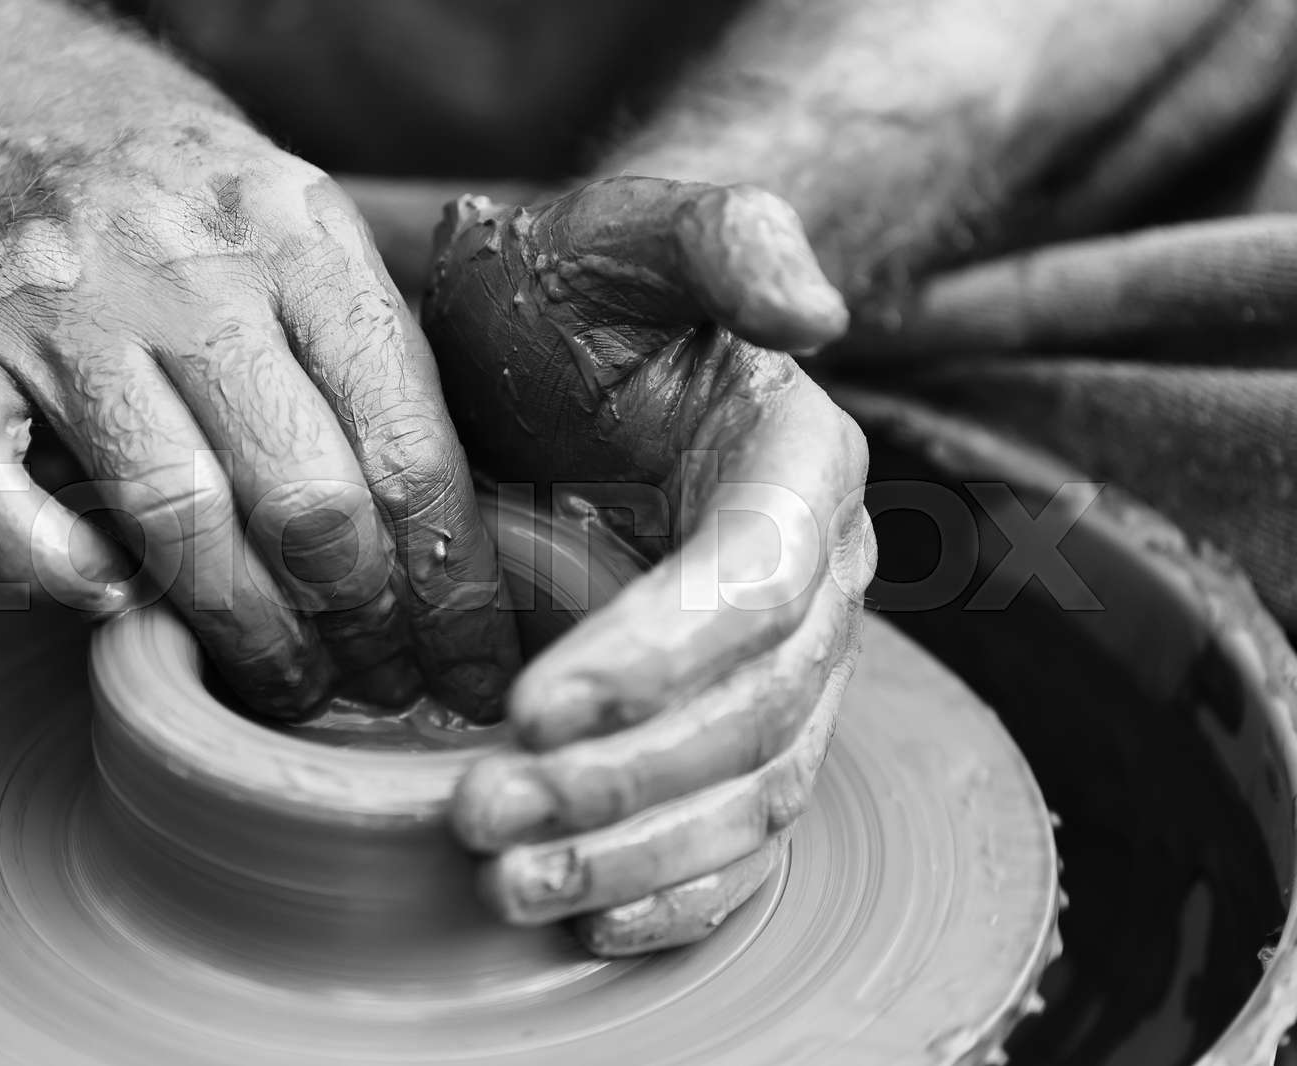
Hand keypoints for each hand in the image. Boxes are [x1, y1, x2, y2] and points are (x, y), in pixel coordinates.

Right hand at [0, 114, 518, 718]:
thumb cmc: (175, 195)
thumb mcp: (301, 225)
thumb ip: (369, 352)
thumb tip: (457, 531)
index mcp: (302, 240)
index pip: (408, 443)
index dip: (453, 579)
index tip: (473, 663)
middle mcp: (188, 270)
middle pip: (306, 494)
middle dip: (364, 622)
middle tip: (386, 685)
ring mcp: (59, 312)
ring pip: (176, 511)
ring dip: (246, 630)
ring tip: (291, 685)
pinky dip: (51, 569)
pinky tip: (108, 600)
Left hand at [422, 177, 875, 952]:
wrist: (548, 367)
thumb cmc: (572, 304)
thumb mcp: (623, 240)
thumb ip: (719, 238)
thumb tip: (813, 315)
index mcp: (798, 470)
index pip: (752, 585)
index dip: (656, 658)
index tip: (530, 707)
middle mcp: (812, 580)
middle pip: (751, 712)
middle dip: (622, 777)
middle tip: (483, 812)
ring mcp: (782, 666)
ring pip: (746, 789)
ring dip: (634, 851)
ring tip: (509, 880)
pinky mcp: (736, 725)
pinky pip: (738, 832)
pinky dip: (678, 890)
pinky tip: (592, 923)